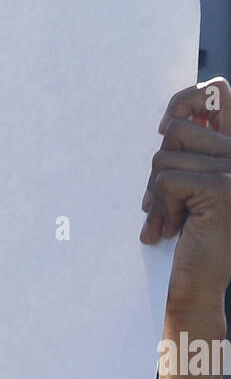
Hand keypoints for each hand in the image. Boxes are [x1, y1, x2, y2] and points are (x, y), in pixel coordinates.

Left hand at [141, 78, 230, 321]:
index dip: (184, 99)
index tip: (161, 129)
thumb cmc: (189, 241)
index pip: (217, 89)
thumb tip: (167, 120)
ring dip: (155, 194)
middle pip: (177, 127)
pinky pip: (167, 180)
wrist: (197, 288)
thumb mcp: (187, 189)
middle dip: (157, 168)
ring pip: (166, 154)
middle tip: (157, 204)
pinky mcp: (223, 188)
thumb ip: (187, 154)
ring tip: (167, 222)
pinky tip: (172, 231)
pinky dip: (160, 208)